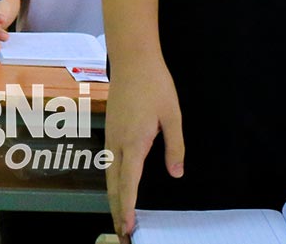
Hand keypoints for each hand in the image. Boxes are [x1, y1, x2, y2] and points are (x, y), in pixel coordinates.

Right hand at [104, 52, 184, 238]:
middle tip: (123, 235)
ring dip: (114, 200)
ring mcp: (111, 139)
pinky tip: (119, 189)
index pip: (129, 185)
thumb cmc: (155, 84)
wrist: (133, 59)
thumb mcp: (172, 115)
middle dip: (118, 212)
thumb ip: (175, 147)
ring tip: (121, 220)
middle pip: (114, 187)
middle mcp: (117, 145)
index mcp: (133, 143)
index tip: (128, 229)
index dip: (129, 208)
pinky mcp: (111, 132)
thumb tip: (176, 174)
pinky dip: (113, 183)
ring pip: (109, 177)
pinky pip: (109, 165)